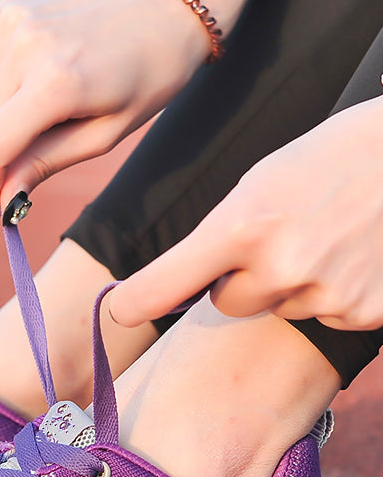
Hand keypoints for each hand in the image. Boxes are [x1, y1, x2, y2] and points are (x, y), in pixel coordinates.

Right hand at [0, 0, 248, 212]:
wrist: (168, 3)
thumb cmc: (148, 76)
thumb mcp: (104, 135)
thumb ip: (46, 164)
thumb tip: (4, 199)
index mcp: (56, 81)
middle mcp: (25, 45)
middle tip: (21, 175)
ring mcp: (13, 21)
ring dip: (0, 125)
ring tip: (49, 113)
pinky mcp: (9, 8)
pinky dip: (7, 91)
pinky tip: (44, 80)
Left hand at [108, 97, 382, 330]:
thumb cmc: (328, 160)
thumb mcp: (260, 184)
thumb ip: (217, 238)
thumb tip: (179, 287)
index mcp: (244, 226)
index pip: (165, 283)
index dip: (134, 301)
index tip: (117, 310)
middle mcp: (280, 268)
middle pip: (225, 303)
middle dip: (239, 279)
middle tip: (277, 237)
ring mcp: (325, 295)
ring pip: (275, 309)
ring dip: (287, 284)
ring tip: (324, 237)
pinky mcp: (363, 314)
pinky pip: (321, 316)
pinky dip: (329, 292)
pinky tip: (351, 256)